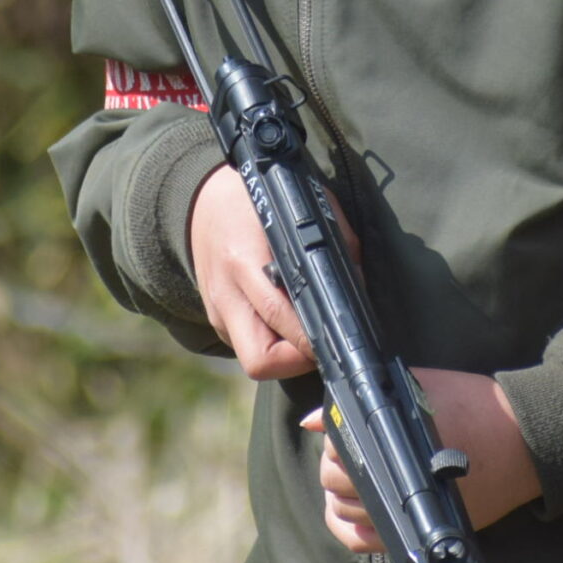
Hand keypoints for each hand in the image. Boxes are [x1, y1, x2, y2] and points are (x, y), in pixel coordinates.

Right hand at [188, 167, 357, 380]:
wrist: (203, 200)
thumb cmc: (257, 200)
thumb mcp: (300, 207)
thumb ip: (334, 242)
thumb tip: (360, 283)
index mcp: (243, 260)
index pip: (278, 314)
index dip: (310, 338)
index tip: (336, 338)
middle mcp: (226, 293)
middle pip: (259, 360)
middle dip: (296, 362)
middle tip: (321, 343)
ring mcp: (217, 311)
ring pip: (253, 360)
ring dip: (285, 357)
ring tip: (307, 332)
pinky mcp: (216, 319)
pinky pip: (246, 347)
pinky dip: (272, 343)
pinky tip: (287, 323)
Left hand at [301, 369, 542, 553]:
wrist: (523, 442)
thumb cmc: (474, 406)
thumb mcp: (419, 388)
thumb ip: (365, 400)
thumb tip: (315, 418)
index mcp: (396, 445)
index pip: (339, 450)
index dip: (333, 439)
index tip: (339, 430)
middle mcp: (399, 486)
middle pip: (337, 480)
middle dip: (335, 463)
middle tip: (349, 450)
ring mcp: (408, 516)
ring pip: (346, 512)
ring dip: (340, 493)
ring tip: (355, 476)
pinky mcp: (419, 536)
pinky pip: (366, 544)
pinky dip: (350, 529)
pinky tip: (352, 511)